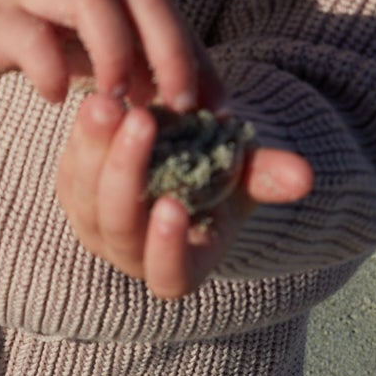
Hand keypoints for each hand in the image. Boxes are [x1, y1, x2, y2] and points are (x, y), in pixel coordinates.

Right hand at [0, 0, 223, 109]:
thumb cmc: (44, 28)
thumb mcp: (102, 45)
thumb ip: (149, 66)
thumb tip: (205, 105)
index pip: (169, 11)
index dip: (195, 57)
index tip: (214, 109)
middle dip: (168, 51)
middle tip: (179, 105)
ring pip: (90, 1)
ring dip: (114, 50)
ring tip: (119, 99)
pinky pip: (29, 33)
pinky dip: (48, 65)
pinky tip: (57, 96)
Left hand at [56, 91, 313, 300]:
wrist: (186, 161)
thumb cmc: (225, 179)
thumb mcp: (249, 177)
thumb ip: (268, 177)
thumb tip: (304, 177)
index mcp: (179, 267)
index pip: (167, 273)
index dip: (166, 247)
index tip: (173, 205)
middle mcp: (131, 256)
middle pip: (117, 225)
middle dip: (126, 172)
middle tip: (140, 120)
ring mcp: (96, 228)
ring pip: (85, 197)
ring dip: (96, 148)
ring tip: (110, 101)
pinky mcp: (75, 195)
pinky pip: (71, 171)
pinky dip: (82, 138)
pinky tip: (97, 101)